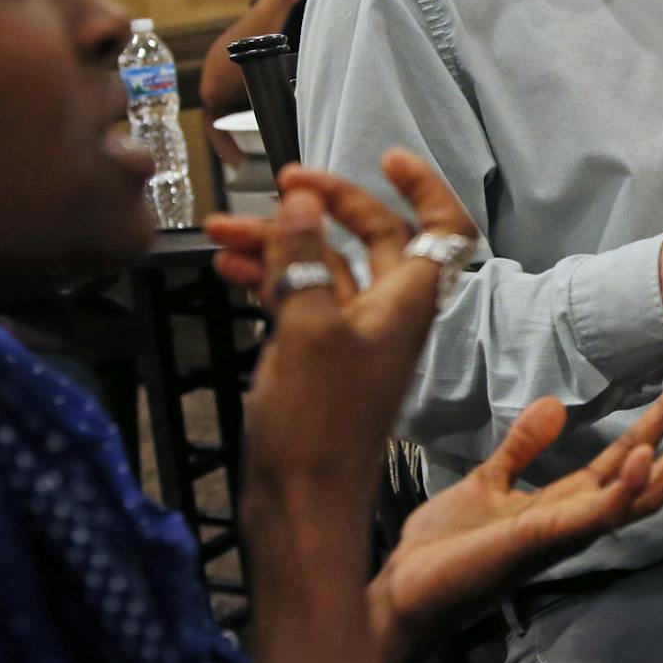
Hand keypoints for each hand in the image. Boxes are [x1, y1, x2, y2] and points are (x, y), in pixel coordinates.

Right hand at [205, 148, 477, 517]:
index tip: (386, 156)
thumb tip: (300, 203)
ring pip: (326, 270)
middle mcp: (389, 315)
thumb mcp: (306, 330)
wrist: (302, 506)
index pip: (441, 227)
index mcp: (408, 302)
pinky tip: (230, 268)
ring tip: (221, 230)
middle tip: (280, 184)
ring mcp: (355, 340)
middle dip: (324, 207)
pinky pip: (302, 303)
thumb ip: (302, 261)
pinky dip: (271, 281)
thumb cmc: (317, 426)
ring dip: (280, 245)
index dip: (422, 186)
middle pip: (372, 239)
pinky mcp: (321, 364)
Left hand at [369, 381, 662, 662]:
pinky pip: (592, 514)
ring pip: (636, 497)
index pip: (625, 462)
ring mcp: (564, 533)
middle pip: (649, 481)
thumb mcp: (487, 482)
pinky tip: (641, 457)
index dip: (659, 427)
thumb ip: (522, 448)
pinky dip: (621, 487)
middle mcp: (575, 521)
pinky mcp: (540, 541)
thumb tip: (555, 404)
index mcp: (564, 505)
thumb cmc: (442, 548)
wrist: (403, 589)